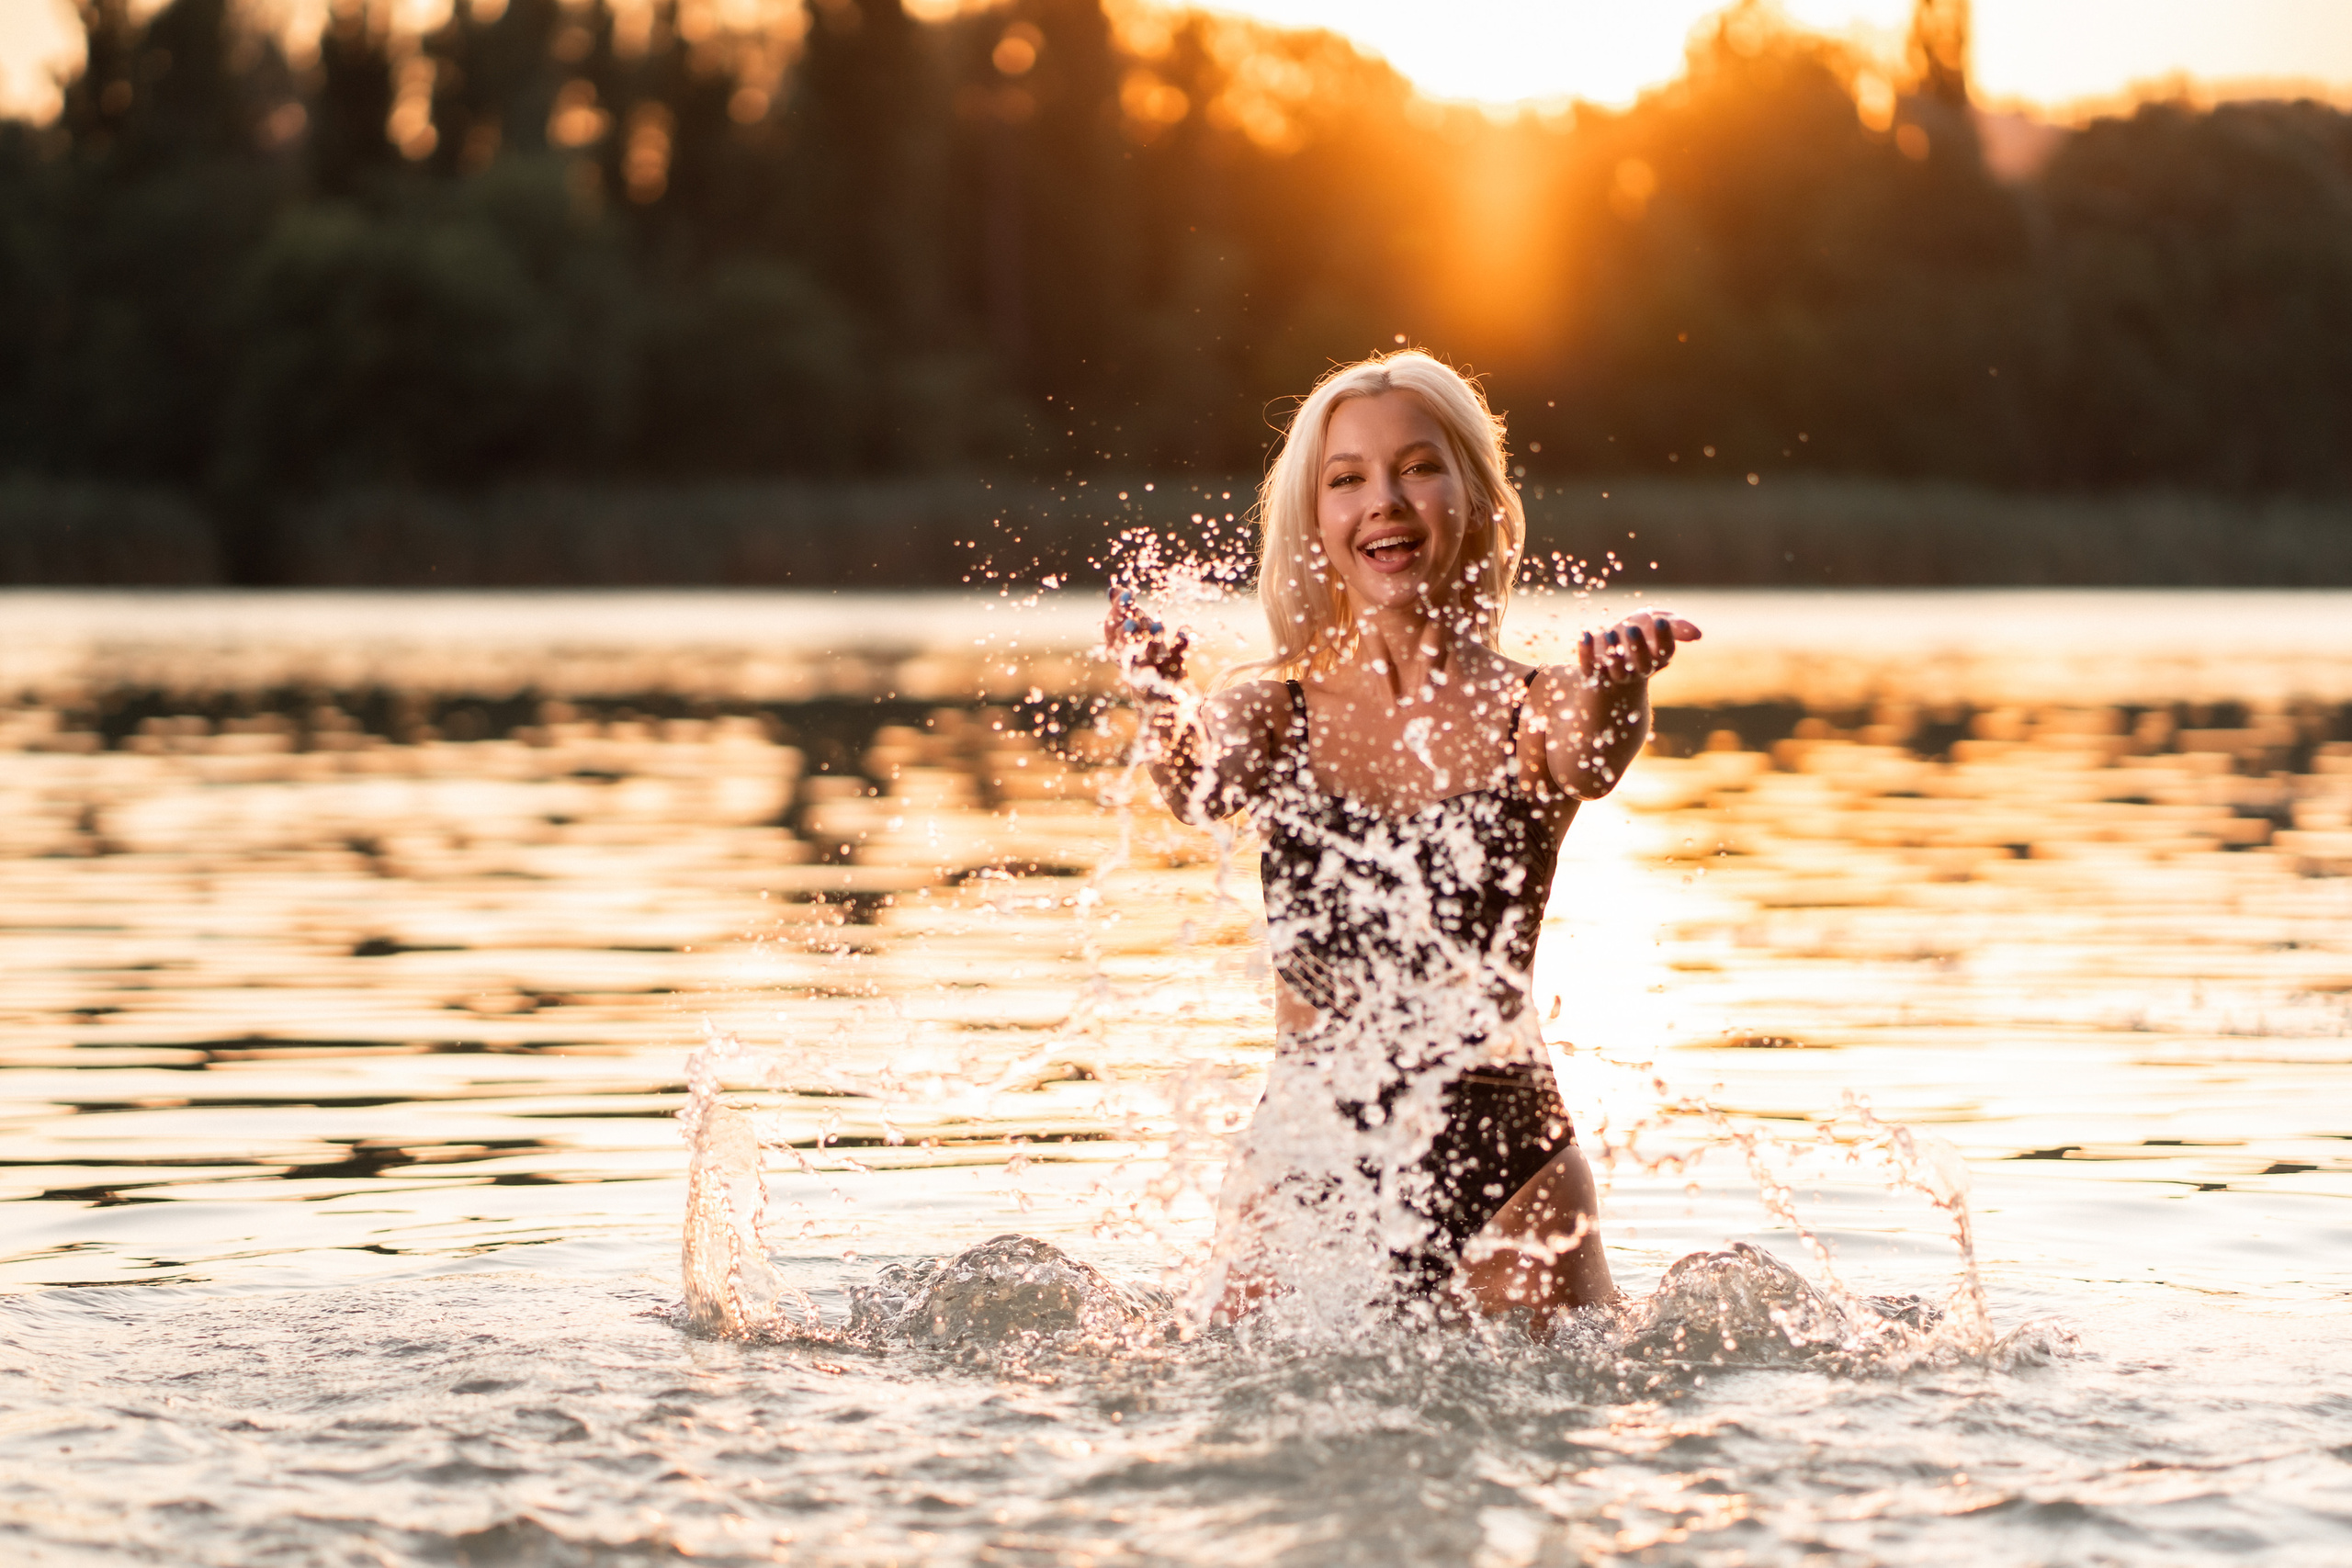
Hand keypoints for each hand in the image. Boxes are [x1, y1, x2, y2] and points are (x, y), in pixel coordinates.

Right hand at [1103, 587, 1189, 692]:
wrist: (1159, 705)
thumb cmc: (1145, 661)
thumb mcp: (1135, 637)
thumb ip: (1124, 613)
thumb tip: (1112, 589)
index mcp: (1121, 652)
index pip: (1111, 632)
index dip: (1117, 613)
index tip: (1127, 593)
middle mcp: (1133, 663)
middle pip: (1125, 650)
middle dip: (1126, 635)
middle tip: (1131, 621)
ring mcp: (1153, 672)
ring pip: (1149, 659)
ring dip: (1152, 642)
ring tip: (1157, 624)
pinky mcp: (1173, 677)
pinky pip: (1177, 661)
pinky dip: (1181, 644)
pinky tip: (1185, 629)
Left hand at [1578, 611, 1700, 686]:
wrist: (1612, 645)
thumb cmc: (1641, 630)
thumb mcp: (1657, 622)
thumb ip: (1677, 626)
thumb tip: (1697, 634)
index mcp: (1658, 657)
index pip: (1666, 652)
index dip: (1665, 638)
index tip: (1660, 621)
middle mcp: (1638, 669)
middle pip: (1642, 664)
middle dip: (1638, 647)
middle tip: (1631, 627)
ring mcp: (1615, 674)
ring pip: (1615, 670)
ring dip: (1612, 652)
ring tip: (1608, 632)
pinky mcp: (1593, 673)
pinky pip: (1589, 668)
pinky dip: (1585, 653)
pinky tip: (1584, 636)